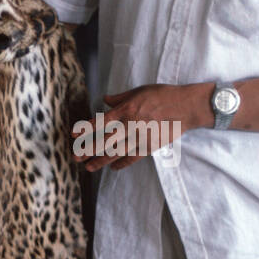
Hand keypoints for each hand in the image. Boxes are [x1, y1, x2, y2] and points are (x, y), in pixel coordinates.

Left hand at [72, 83, 199, 171]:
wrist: (186, 107)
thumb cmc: (163, 95)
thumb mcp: (139, 91)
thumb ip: (120, 98)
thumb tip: (105, 100)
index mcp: (126, 109)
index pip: (100, 122)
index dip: (85, 129)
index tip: (73, 136)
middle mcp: (131, 125)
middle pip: (104, 141)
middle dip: (87, 150)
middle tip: (75, 157)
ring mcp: (140, 138)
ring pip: (116, 153)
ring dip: (100, 161)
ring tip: (88, 168)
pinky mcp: (150, 146)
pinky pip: (132, 158)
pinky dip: (122, 163)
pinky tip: (113, 168)